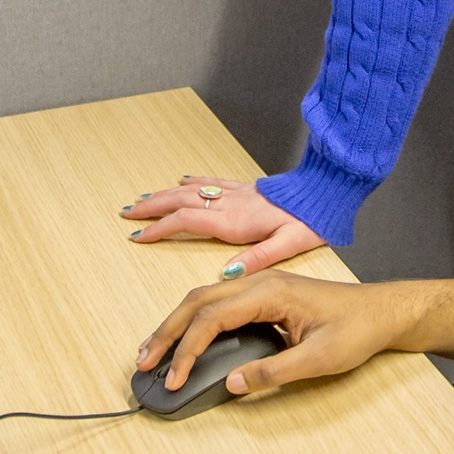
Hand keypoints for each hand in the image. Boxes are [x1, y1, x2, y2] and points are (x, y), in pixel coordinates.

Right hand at [122, 177, 324, 278]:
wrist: (326, 192)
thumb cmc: (311, 221)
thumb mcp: (290, 245)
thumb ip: (258, 259)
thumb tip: (227, 273)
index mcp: (236, 223)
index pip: (187, 221)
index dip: (160, 228)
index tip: (139, 236)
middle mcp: (230, 205)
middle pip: (180, 202)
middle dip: (151, 209)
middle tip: (127, 214)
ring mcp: (236, 194)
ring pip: (191, 191)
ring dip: (164, 195)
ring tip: (142, 200)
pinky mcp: (245, 188)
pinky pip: (211, 182)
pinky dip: (192, 182)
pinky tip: (181, 181)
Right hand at [135, 267, 428, 394]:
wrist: (384, 311)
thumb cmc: (358, 329)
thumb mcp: (320, 359)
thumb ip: (274, 372)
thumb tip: (231, 383)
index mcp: (270, 292)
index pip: (213, 318)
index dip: (188, 349)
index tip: (175, 378)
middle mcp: (260, 283)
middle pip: (197, 302)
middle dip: (166, 332)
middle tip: (143, 362)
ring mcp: (260, 287)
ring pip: (203, 301)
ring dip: (176, 326)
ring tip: (153, 352)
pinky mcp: (264, 297)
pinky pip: (219, 305)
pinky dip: (195, 322)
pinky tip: (185, 340)